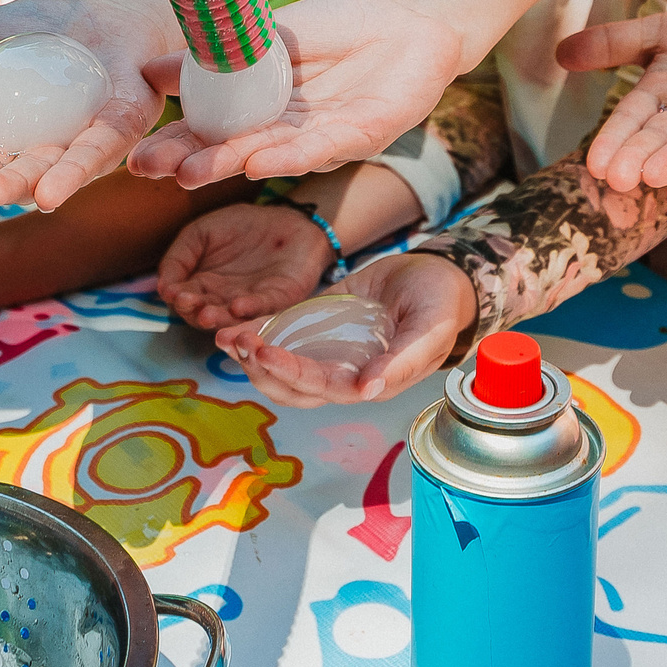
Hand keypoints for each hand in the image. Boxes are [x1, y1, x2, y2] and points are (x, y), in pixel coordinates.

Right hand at [131, 0, 464, 186]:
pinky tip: (257, 163)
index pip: (210, 130)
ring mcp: (320, 137)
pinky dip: (288, 157)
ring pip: (269, 153)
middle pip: (232, 150)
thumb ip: (216, 53)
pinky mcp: (360, 134)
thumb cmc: (339, 27)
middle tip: (148, 171)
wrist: (408, 21)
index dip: (175, 144)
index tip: (135, 158)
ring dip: (229, 165)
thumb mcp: (266, 33)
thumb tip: (149, 68)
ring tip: (189, 174)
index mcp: (260, 109)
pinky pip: (320, 148)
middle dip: (190, 162)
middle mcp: (285, 132)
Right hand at [157, 205, 331, 329]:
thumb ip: (178, 257)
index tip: (171, 291)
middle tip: (186, 301)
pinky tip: (238, 305)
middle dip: (193, 310)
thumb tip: (161, 286)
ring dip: (218, 318)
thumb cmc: (241, 226)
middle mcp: (224, 301)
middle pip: (205, 314)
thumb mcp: (200, 234)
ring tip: (206, 313)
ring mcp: (251, 303)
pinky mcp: (278, 298)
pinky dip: (251, 308)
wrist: (285, 219)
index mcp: (204, 288)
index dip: (177, 297)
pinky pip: (264, 307)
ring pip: (232, 317)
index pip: (185, 300)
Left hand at [217, 252, 472, 408]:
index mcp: (370, 381)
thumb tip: (367, 391)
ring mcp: (327, 351)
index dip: (292, 373)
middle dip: (261, 368)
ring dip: (252, 357)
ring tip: (226, 336)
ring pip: (281, 369)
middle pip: (292, 387)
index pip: (322, 387)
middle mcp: (343, 373)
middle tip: (239, 342)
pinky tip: (233, 326)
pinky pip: (283, 336)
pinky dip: (258, 333)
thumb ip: (402, 361)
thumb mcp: (429, 329)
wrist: (437, 276)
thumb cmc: (440, 306)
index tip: (265, 352)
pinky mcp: (317, 326)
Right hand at [559, 10, 666, 193]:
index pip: (633, 121)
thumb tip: (559, 53)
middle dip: (640, 158)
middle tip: (618, 179)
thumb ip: (614, 43)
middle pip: (662, 138)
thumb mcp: (659, 32)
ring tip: (653, 175)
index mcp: (663, 98)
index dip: (615, 142)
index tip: (595, 165)